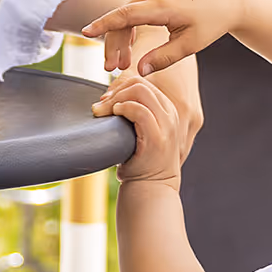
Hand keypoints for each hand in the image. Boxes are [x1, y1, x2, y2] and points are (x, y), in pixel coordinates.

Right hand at [82, 0, 235, 73]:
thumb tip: (139, 71)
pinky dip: (129, 23)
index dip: (103, 25)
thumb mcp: (190, 45)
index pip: (125, 15)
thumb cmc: (211, 23)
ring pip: (126, 11)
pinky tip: (130, 42)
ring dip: (121, 35)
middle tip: (111, 69)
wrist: (229, 0)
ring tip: (122, 61)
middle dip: (114, 43)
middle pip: (122, 16)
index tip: (85, 33)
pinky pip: (135, 5)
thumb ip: (163, 58)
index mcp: (164, 4)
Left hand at [93, 71, 192, 186]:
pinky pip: (139, 110)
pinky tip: (114, 116)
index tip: (105, 100)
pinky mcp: (158, 137)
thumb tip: (105, 99)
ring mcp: (167, 124)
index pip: (143, 82)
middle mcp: (170, 114)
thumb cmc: (140, 162)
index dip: (120, 86)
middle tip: (100, 105)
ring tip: (103, 112)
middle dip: (115, 90)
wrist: (151, 189)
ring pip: (139, 91)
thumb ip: (132, 113)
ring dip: (115, 98)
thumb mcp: (139, 132)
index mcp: (167, 110)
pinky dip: (122, 108)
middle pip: (140, 82)